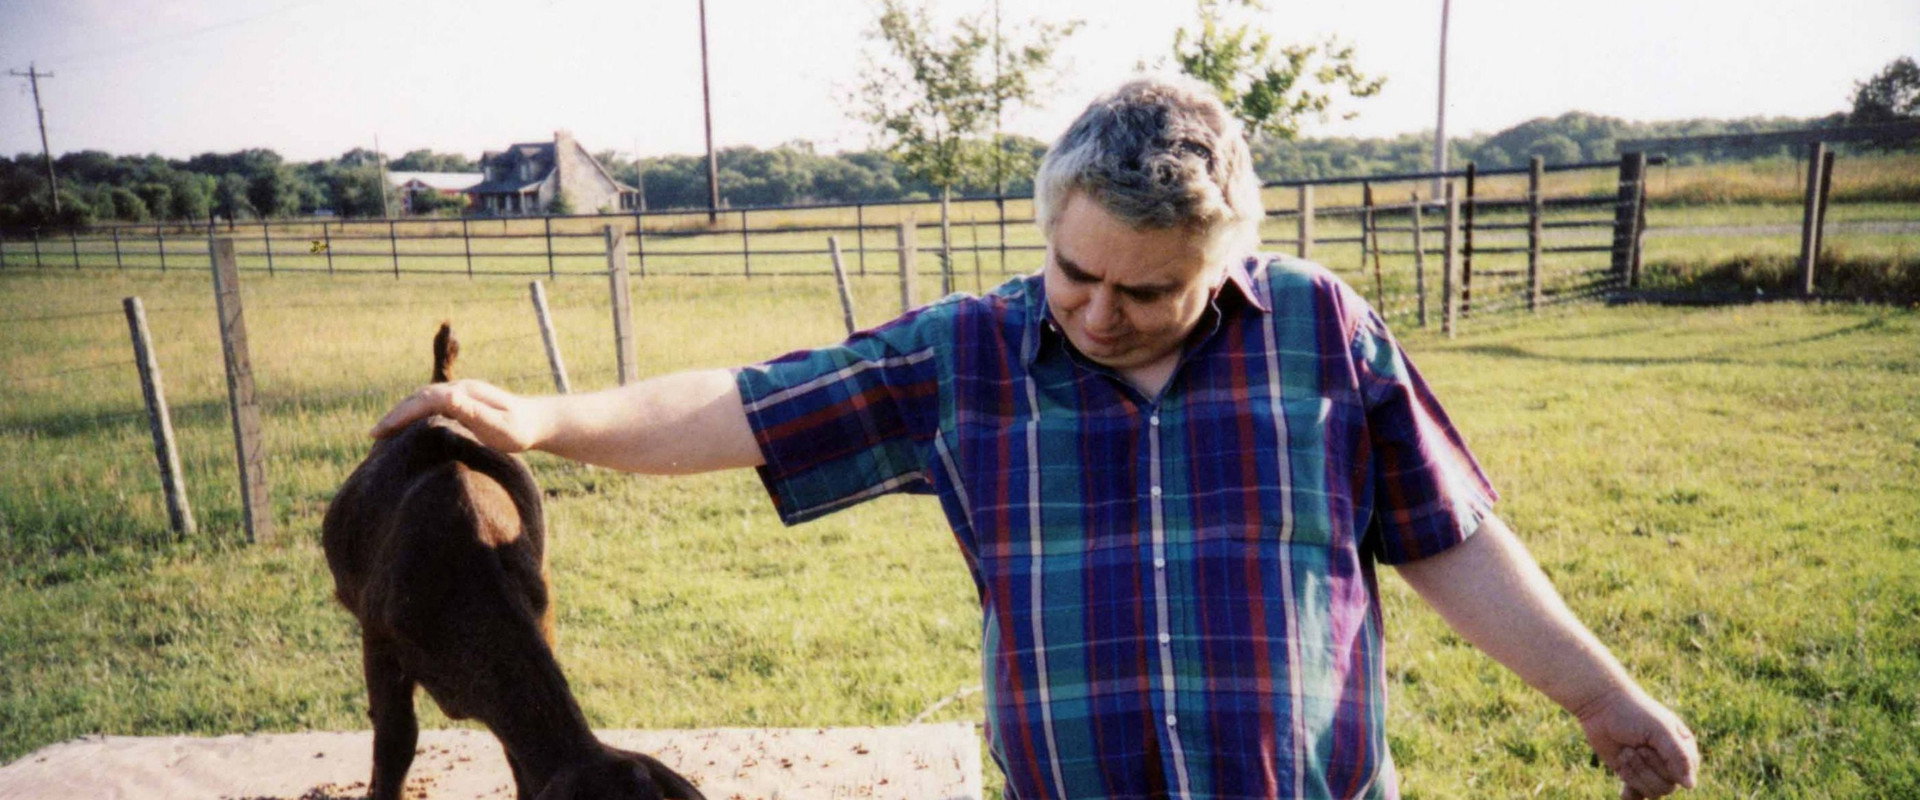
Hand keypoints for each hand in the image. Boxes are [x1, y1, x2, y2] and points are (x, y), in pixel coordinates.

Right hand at [370, 379, 549, 452]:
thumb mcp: (500, 427)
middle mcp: (461, 390)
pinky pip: (431, 404)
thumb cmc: (520, 430)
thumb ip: (475, 414)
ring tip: (383, 431)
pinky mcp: (463, 401)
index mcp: (465, 394)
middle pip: (419, 397)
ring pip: (423, 399)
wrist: (539, 421)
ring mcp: (461, 394)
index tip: (382, 431)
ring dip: (402, 412)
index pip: (425, 401)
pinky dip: (414, 412)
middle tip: (373, 434)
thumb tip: (448, 398)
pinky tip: (406, 426)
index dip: (401, 415)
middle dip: (395, 414)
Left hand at [1576, 686, 1699, 798]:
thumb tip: (1690, 786)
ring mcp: (1651, 770)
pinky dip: (1630, 794)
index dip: (1663, 766)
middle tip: (1633, 748)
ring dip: (1634, 775)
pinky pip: (1637, 796)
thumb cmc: (1634, 713)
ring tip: (1625, 753)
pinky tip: (1623, 790)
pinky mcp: (1632, 774)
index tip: (1646, 746)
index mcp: (1684, 750)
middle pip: (1667, 788)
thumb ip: (1678, 756)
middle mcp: (1670, 763)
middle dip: (1645, 769)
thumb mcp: (1659, 731)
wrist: (1602, 707)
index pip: (1683, 776)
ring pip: (1652, 793)